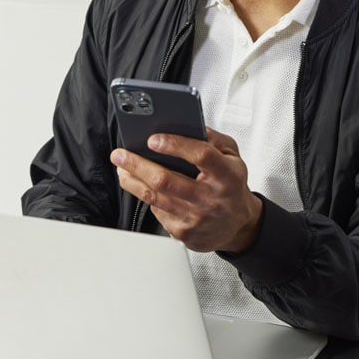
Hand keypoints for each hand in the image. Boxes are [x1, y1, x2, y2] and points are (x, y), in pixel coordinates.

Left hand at [110, 128, 262, 252]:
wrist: (239, 225)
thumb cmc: (232, 185)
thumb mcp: (233, 156)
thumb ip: (213, 139)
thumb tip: (187, 125)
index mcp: (227, 175)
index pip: (201, 156)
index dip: (175, 145)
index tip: (152, 139)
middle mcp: (212, 198)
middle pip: (167, 180)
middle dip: (138, 165)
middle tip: (120, 154)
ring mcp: (197, 218)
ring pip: (155, 198)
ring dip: (133, 181)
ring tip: (122, 168)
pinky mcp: (184, 233)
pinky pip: (157, 211)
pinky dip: (147, 196)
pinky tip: (141, 186)